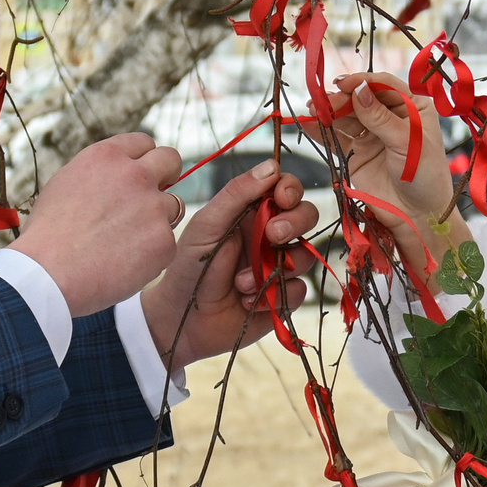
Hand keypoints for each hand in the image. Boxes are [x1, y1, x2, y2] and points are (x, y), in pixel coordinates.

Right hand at [9, 133, 182, 316]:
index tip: (140, 173)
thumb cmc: (47, 235)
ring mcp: (153, 207)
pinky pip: (167, 242)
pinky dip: (152, 254)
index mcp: (107, 157)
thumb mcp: (65, 184)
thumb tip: (114, 176)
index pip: (143, 142)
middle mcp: (135, 175)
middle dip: (168, 174)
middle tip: (155, 195)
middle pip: (171, 159)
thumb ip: (98, 174)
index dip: (143, 159)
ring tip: (127, 241)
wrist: (48, 274)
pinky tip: (126, 264)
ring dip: (157, 219)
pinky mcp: (163, 240)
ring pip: (173, 205)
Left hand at [136, 161, 319, 370]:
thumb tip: (272, 165)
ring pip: (306, 254)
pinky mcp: (283, 298)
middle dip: (295, 222)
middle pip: (307, 216)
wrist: (180, 321)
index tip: (282, 197)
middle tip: (272, 235)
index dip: (291, 189)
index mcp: (252, 213)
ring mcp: (279, 267)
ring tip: (241, 282)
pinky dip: (275, 297)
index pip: (285, 189)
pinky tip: (247, 302)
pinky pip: (299, 291)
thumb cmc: (188, 267)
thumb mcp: (207, 225)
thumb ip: (237, 194)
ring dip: (275, 268)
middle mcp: (270, 236)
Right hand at [322, 72, 460, 276]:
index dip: (363, 82)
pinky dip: (322, 130)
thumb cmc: (424, 176)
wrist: (417, 215)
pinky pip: (337, 137)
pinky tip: (309, 123)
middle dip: (342, 98)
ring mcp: (373, 134)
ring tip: (313, 110)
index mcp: (413, 107)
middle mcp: (392, 116)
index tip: (343, 83)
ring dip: (329, 112)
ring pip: (347, 116)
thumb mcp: (407, 143)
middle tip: (323, 102)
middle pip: (362, 98)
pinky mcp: (357, 152)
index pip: (385, 86)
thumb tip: (359, 90)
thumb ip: (381, 118)